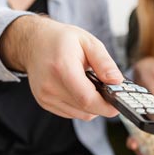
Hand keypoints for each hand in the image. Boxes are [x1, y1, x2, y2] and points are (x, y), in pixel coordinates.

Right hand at [0, 15, 122, 120]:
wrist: (34, 42)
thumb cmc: (61, 40)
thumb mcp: (88, 42)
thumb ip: (104, 62)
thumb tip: (117, 81)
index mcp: (62, 68)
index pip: (87, 99)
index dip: (107, 106)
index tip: (119, 103)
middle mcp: (50, 86)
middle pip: (85, 109)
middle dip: (103, 104)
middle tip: (109, 91)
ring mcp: (45, 97)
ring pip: (80, 114)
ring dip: (92, 105)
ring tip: (91, 86)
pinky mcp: (45, 103)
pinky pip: (71, 113)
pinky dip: (81, 106)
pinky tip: (80, 89)